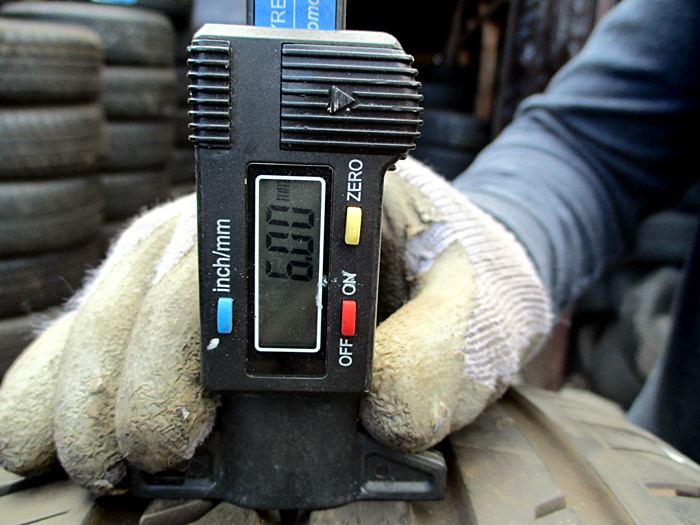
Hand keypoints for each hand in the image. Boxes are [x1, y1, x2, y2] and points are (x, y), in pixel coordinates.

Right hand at [0, 158, 551, 493]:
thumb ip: (423, 353)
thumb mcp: (443, 316)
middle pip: (137, 304)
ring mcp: (175, 258)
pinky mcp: (148, 292)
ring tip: (92, 458)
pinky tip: (41, 429)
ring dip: (81, 396)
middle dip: (121, 395)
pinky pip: (80, 325)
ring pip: (98, 315)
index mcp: (280, 225)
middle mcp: (214, 229)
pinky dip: (49, 379)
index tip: (173, 437)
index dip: (174, 360)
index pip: (206, 281)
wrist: (404, 260)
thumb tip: (374, 405)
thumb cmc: (417, 288)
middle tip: (133, 461)